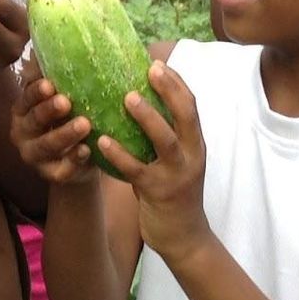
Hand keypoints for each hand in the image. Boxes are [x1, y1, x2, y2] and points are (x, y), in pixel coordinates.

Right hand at [10, 74, 95, 183]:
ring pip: (45, 146)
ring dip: (64, 135)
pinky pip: (60, 171)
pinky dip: (73, 161)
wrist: (80, 159)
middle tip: (66, 101)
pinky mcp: (51, 174)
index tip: (50, 84)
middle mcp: (23, 132)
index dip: (36, 92)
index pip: (26, 97)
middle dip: (49, 111)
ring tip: (85, 124)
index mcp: (23, 109)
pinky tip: (87, 151)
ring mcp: (35, 156)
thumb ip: (60, 73)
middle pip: (33, 121)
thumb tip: (60, 36)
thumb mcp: (64, 95)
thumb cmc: (70, 117)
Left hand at [94, 61, 211, 264]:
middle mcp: (192, 155)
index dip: (177, 83)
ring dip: (148, 118)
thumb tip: (134, 103)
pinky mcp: (159, 193)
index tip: (158, 62)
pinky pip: (137, 170)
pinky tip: (102, 141)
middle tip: (151, 69)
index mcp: (196, 144)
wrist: (183, 237)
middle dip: (170, 91)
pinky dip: (120, 154)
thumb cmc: (171, 192)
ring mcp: (177, 175)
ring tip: (127, 98)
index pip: (192, 107)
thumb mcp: (174, 161)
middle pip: (186, 117)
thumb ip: (163, 136)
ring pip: (166, 141)